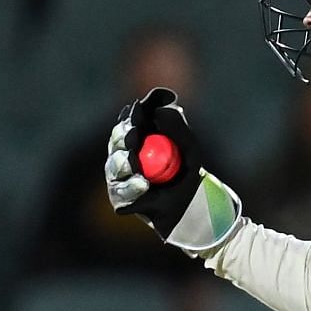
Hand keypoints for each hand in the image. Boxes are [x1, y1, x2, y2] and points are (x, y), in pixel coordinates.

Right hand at [105, 88, 240, 252]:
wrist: (194, 205)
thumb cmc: (188, 172)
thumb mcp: (188, 146)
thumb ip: (177, 125)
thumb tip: (165, 105)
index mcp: (138, 139)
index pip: (129, 122)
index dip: (132, 115)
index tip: (138, 109)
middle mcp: (124, 156)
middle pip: (117, 142)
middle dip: (123, 137)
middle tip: (133, 134)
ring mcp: (119, 178)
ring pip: (116, 166)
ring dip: (125, 163)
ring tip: (136, 164)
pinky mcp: (121, 199)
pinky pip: (122, 192)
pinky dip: (134, 188)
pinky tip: (144, 185)